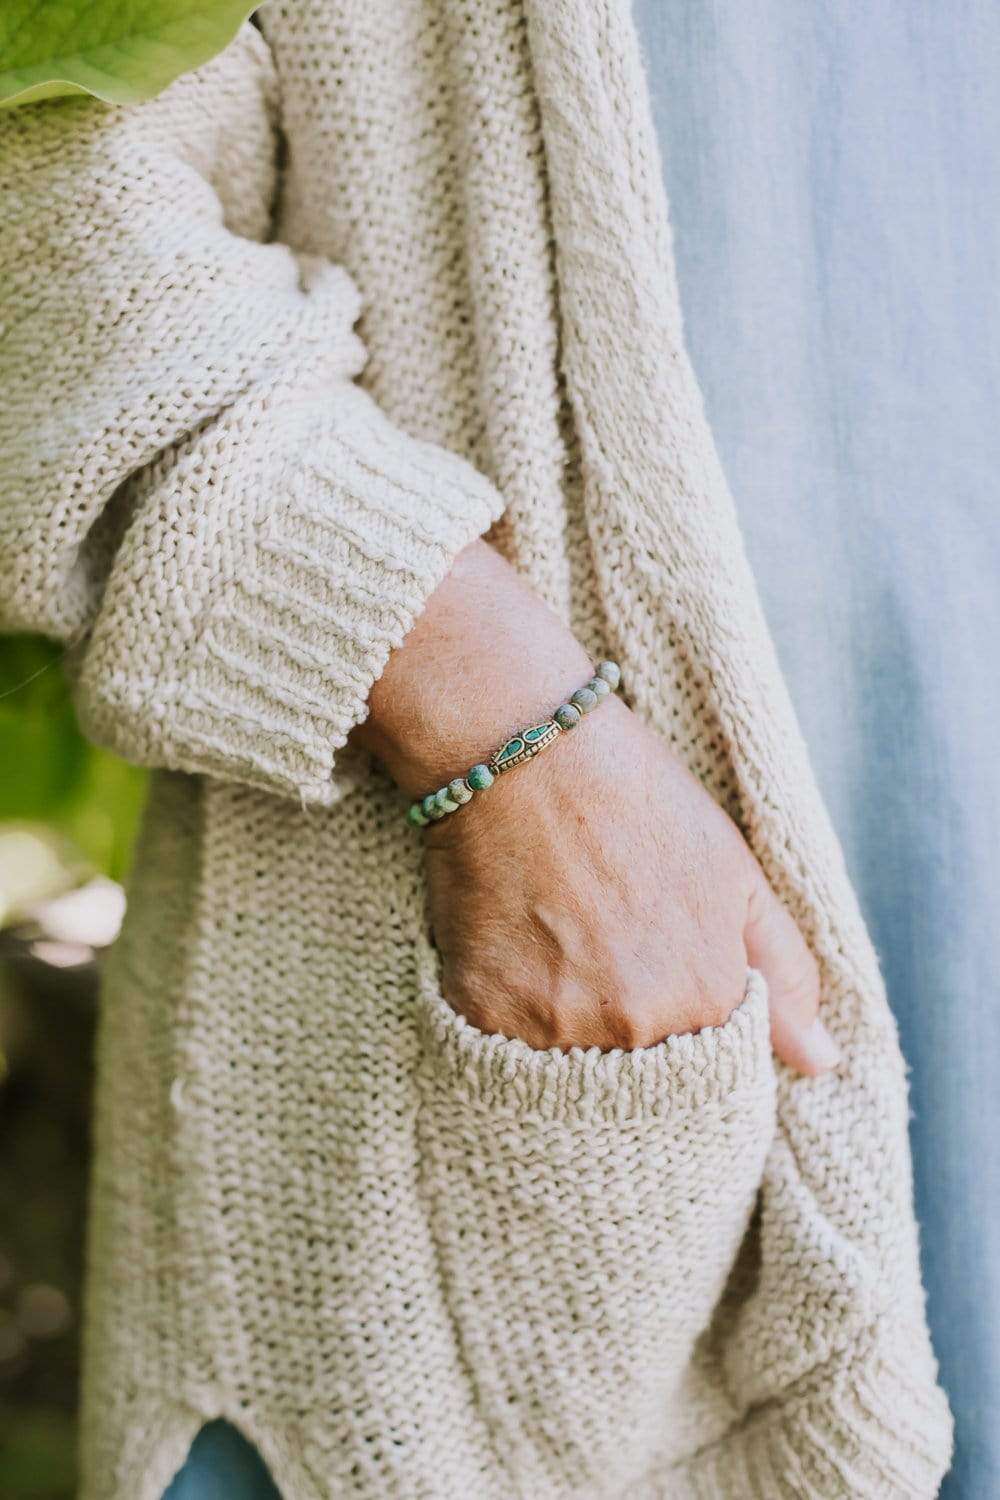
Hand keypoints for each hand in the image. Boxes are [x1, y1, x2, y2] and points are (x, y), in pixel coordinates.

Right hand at [422, 692, 836, 1069]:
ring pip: (570, 1068)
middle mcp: (635, 1032)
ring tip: (561, 947)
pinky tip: (516, 950)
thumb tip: (821, 1061)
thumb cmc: (638, 800)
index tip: (667, 986)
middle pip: (641, 1075)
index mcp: (707, 1003)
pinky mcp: (482, 1015)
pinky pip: (502, 1049)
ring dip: (570, 1028)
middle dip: (632, 1033)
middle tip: (606, 956)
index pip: (713, 1075)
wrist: (526, 754)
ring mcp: (553, 1029)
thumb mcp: (736, 873)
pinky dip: (511, 1012)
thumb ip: (783, 973)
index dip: (693, 1032)